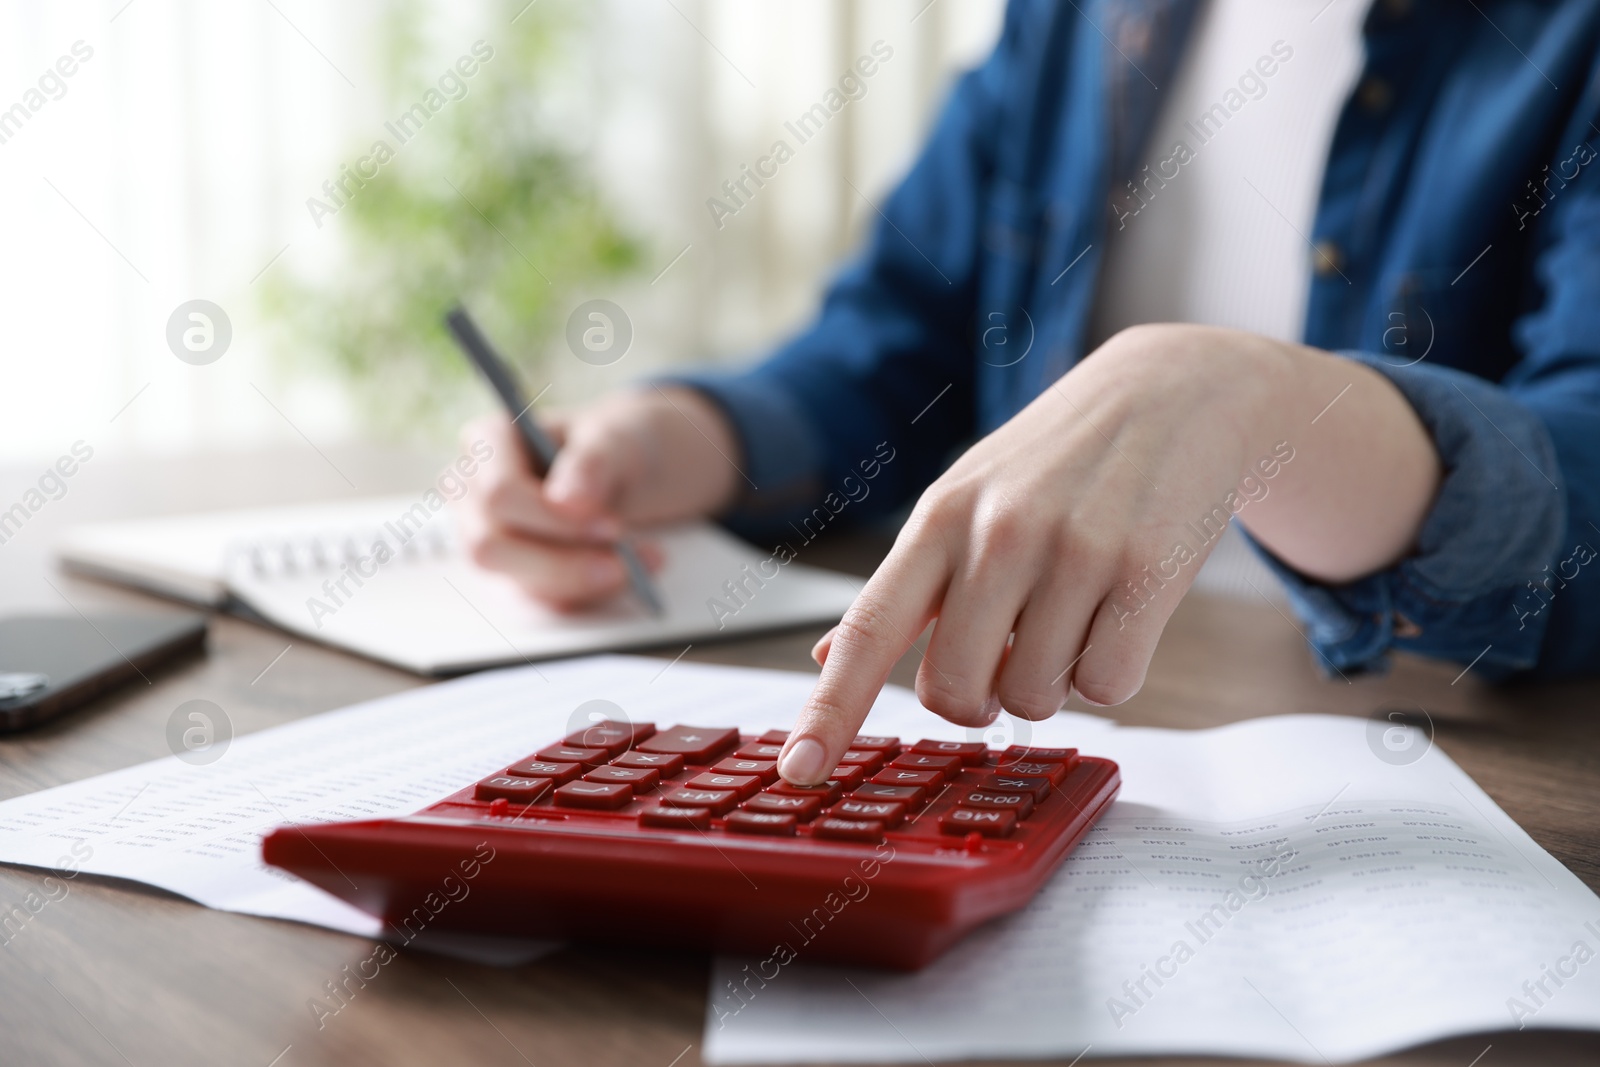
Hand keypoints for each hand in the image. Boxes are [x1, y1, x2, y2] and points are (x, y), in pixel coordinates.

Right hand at [456, 386, 739, 608]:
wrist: (637, 468)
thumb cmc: (616, 442)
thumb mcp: (618, 436)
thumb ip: (593, 460)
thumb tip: (567, 500)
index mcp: (488, 443)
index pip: (497, 494)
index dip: (550, 518)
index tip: (612, 526)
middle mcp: (476, 494)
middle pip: (492, 547)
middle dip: (564, 561)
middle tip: (627, 559)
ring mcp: (492, 539)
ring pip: (519, 583)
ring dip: (585, 581)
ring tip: (647, 561)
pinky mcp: (520, 575)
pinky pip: (548, 600)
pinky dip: (595, 592)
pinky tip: (635, 572)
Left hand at [776, 324, 1438, 783]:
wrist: (1176, 392)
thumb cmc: (1057, 463)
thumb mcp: (966, 500)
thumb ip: (904, 587)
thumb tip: (824, 656)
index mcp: (939, 519)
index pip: (868, 630)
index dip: (829, 709)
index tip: (797, 772)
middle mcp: (998, 532)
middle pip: (955, 692)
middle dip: (979, 698)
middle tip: (1009, 651)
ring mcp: (1075, 549)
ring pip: (1035, 697)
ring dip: (1053, 679)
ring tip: (1074, 612)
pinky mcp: (1149, 569)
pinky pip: (1109, 686)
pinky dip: (1113, 672)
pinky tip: (1119, 613)